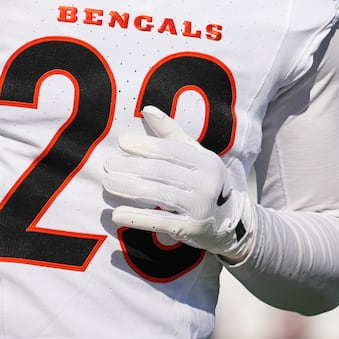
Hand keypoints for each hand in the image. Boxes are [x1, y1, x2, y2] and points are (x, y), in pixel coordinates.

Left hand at [103, 106, 254, 259]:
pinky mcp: (191, 229)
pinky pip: (160, 222)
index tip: (121, 143)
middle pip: (162, 171)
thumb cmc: (205, 182)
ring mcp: (200, 208)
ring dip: (130, 188)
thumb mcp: (196, 156)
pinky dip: (137, 218)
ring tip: (108, 183)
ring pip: (160, 194)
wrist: (229, 222)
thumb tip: (147, 109)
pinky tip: (117, 214)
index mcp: (207, 162)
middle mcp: (207, 183)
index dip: (145, 145)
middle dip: (132, 167)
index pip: (171, 150)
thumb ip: (172, 133)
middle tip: (108, 164)